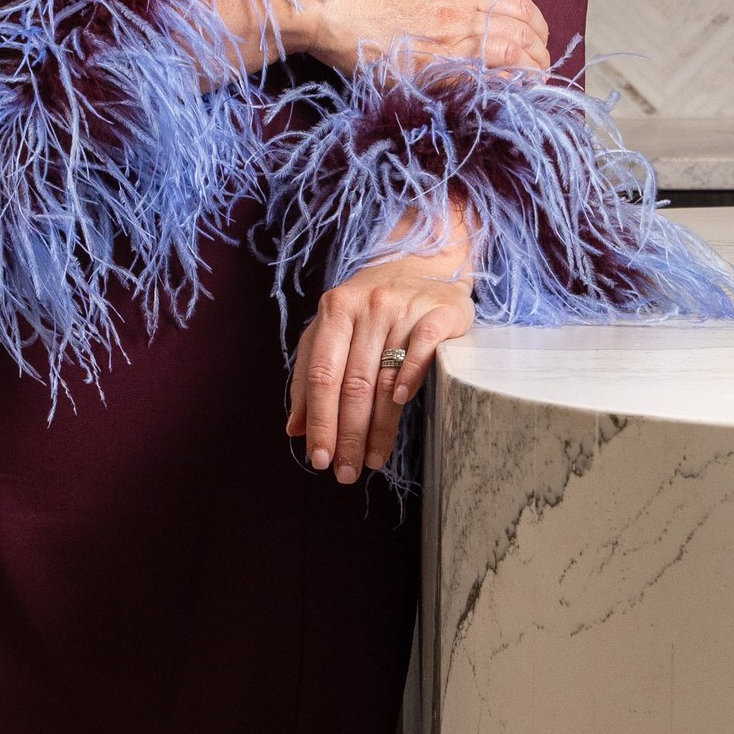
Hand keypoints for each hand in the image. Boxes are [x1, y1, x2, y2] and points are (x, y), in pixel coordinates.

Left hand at [287, 251, 476, 484]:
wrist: (422, 261)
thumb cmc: (370, 306)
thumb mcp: (332, 330)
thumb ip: (309, 375)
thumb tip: (294, 428)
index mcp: (335, 311)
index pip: (322, 375)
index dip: (319, 420)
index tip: (318, 458)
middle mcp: (367, 307)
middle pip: (354, 383)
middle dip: (348, 434)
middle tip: (346, 472)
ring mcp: (403, 309)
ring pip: (387, 377)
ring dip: (378, 427)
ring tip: (371, 460)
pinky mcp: (438, 312)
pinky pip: (422, 350)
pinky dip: (410, 379)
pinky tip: (401, 408)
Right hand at [290, 0, 546, 79]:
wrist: (329, 6)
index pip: (519, 6)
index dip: (539, 24)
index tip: (541, 36)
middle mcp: (460, 20)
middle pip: (521, 36)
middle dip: (540, 52)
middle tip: (542, 64)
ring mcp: (446, 48)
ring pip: (508, 60)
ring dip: (528, 72)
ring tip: (533, 82)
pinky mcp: (427, 74)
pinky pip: (476, 84)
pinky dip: (499, 89)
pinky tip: (508, 95)